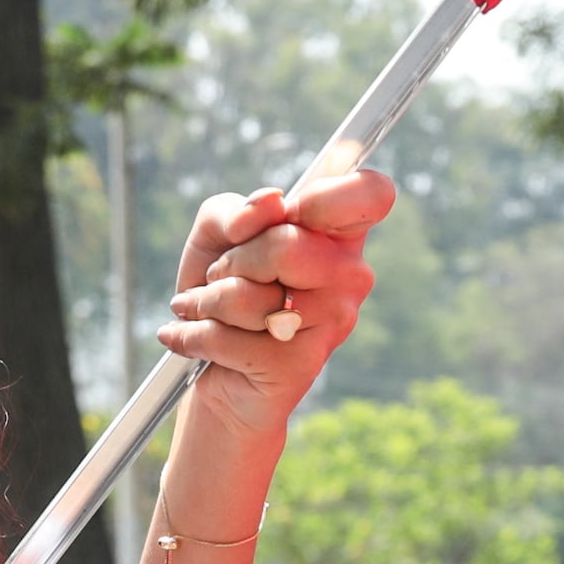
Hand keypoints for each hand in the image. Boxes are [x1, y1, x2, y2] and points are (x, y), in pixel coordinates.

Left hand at [157, 160, 389, 430]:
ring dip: (206, 302)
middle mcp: (351, 277)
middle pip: (288, 245)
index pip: (372, 194)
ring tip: (204, 311)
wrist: (211, 369)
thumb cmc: (224, 289)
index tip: (290, 213)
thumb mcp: (216, 235)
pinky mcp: (300, 367)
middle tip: (220, 277)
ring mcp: (333, 324)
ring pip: (250, 296)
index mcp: (340, 234)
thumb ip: (235, 209)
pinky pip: (226, 338)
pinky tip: (191, 339)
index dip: (329, 195)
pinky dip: (193, 336)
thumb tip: (269, 203)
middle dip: (233, 261)